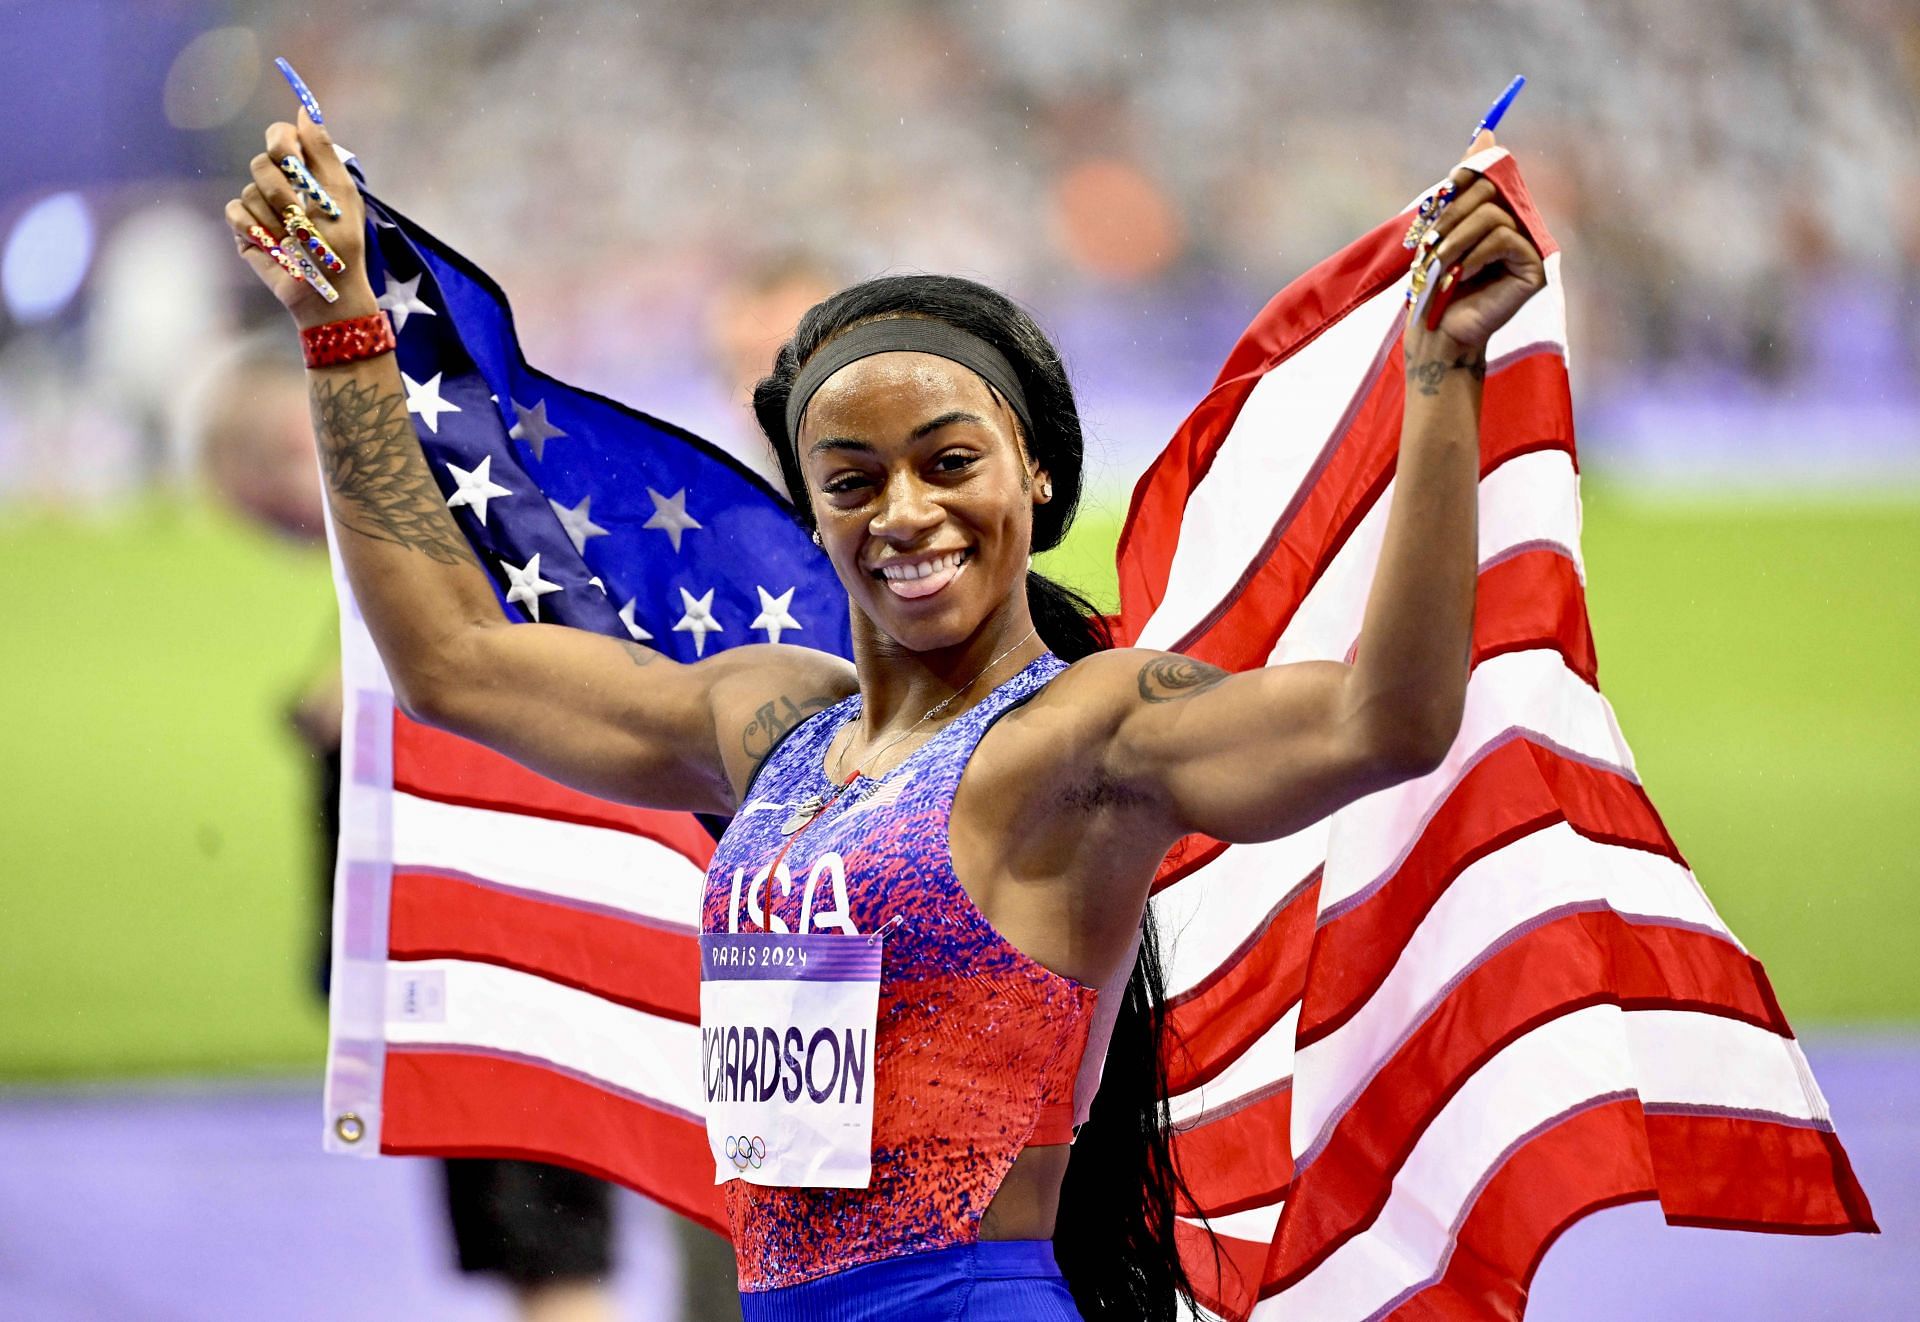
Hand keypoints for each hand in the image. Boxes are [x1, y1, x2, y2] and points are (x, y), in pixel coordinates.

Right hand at [224, 108, 377, 328]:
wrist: (326, 291)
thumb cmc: (342, 247)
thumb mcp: (340, 196)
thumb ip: (323, 152)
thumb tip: (304, 109)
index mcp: (308, 173)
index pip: (282, 136)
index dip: (281, 140)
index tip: (289, 155)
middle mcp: (282, 184)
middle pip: (262, 163)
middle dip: (282, 190)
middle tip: (299, 213)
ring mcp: (261, 206)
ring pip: (250, 190)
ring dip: (276, 218)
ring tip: (294, 239)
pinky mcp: (245, 228)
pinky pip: (235, 212)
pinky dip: (254, 229)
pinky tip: (273, 244)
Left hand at [1407, 131, 1545, 355]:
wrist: (1438, 328)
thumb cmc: (1436, 280)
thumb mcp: (1443, 225)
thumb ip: (1466, 183)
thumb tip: (1486, 133)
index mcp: (1501, 211)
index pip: (1491, 174)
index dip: (1466, 176)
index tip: (1447, 186)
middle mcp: (1522, 223)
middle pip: (1491, 189)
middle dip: (1453, 213)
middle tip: (1432, 241)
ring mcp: (1532, 245)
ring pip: (1493, 215)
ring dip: (1457, 239)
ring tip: (1441, 263)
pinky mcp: (1536, 267)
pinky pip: (1504, 238)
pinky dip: (1475, 255)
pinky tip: (1463, 275)